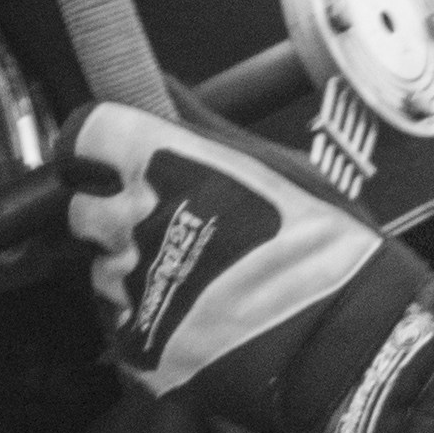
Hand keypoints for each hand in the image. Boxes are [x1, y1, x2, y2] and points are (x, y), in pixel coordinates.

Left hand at [66, 102, 433, 432]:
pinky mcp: (139, 345)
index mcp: (164, 165)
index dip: (96, 151)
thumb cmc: (327, 249)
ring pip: (105, 271)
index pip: (84, 138)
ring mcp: (133, 288)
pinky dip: (149, 320)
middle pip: (87, 210)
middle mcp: (134, 222)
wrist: (349, 343)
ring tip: (201, 281)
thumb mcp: (276, 165)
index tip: (111, 162)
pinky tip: (199, 318)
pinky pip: (122, 324)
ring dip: (136, 271)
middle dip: (117, 215)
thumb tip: (164, 87)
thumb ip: (204, 126)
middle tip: (171, 228)